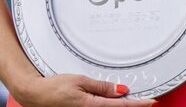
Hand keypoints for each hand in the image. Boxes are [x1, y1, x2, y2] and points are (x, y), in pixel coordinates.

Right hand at [14, 74, 156, 106]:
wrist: (34, 95)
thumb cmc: (53, 87)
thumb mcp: (79, 81)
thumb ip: (101, 87)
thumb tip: (121, 90)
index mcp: (91, 106)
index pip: (121, 105)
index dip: (138, 104)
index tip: (152, 101)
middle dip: (131, 106)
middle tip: (146, 100)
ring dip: (119, 105)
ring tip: (132, 99)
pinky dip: (109, 106)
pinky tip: (113, 101)